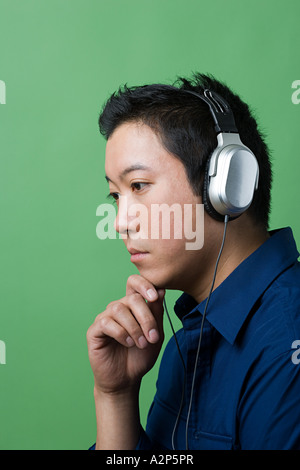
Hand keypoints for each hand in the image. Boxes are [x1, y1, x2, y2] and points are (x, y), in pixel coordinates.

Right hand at [87, 274, 164, 394]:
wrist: (127, 379)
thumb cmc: (141, 356)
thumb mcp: (155, 333)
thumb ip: (156, 312)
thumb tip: (161, 289)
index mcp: (132, 306)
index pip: (134, 283)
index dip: (144, 284)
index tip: (155, 297)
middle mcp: (118, 308)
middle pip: (131, 298)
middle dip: (146, 317)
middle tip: (153, 337)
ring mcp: (105, 317)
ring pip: (118, 309)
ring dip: (134, 328)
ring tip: (141, 344)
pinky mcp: (94, 330)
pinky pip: (106, 323)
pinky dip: (121, 333)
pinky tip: (128, 343)